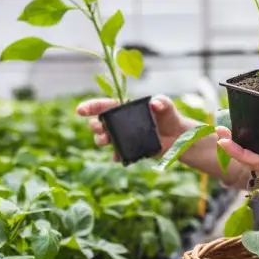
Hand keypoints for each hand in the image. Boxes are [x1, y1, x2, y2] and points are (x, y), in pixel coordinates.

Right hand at [76, 95, 191, 159]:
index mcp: (124, 108)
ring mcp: (124, 136)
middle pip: (99, 123)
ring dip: (101, 140)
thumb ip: (162, 101)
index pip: (104, 105)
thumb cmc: (169, 116)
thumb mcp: (166, 106)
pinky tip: (117, 156)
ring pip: (104, 138)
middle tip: (100, 128)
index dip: (90, 106)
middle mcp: (121, 122)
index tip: (80, 110)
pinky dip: (116, 155)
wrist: (177, 136)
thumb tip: (155, 103)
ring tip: (106, 141)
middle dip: (95, 125)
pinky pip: (118, 153)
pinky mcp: (130, 148)